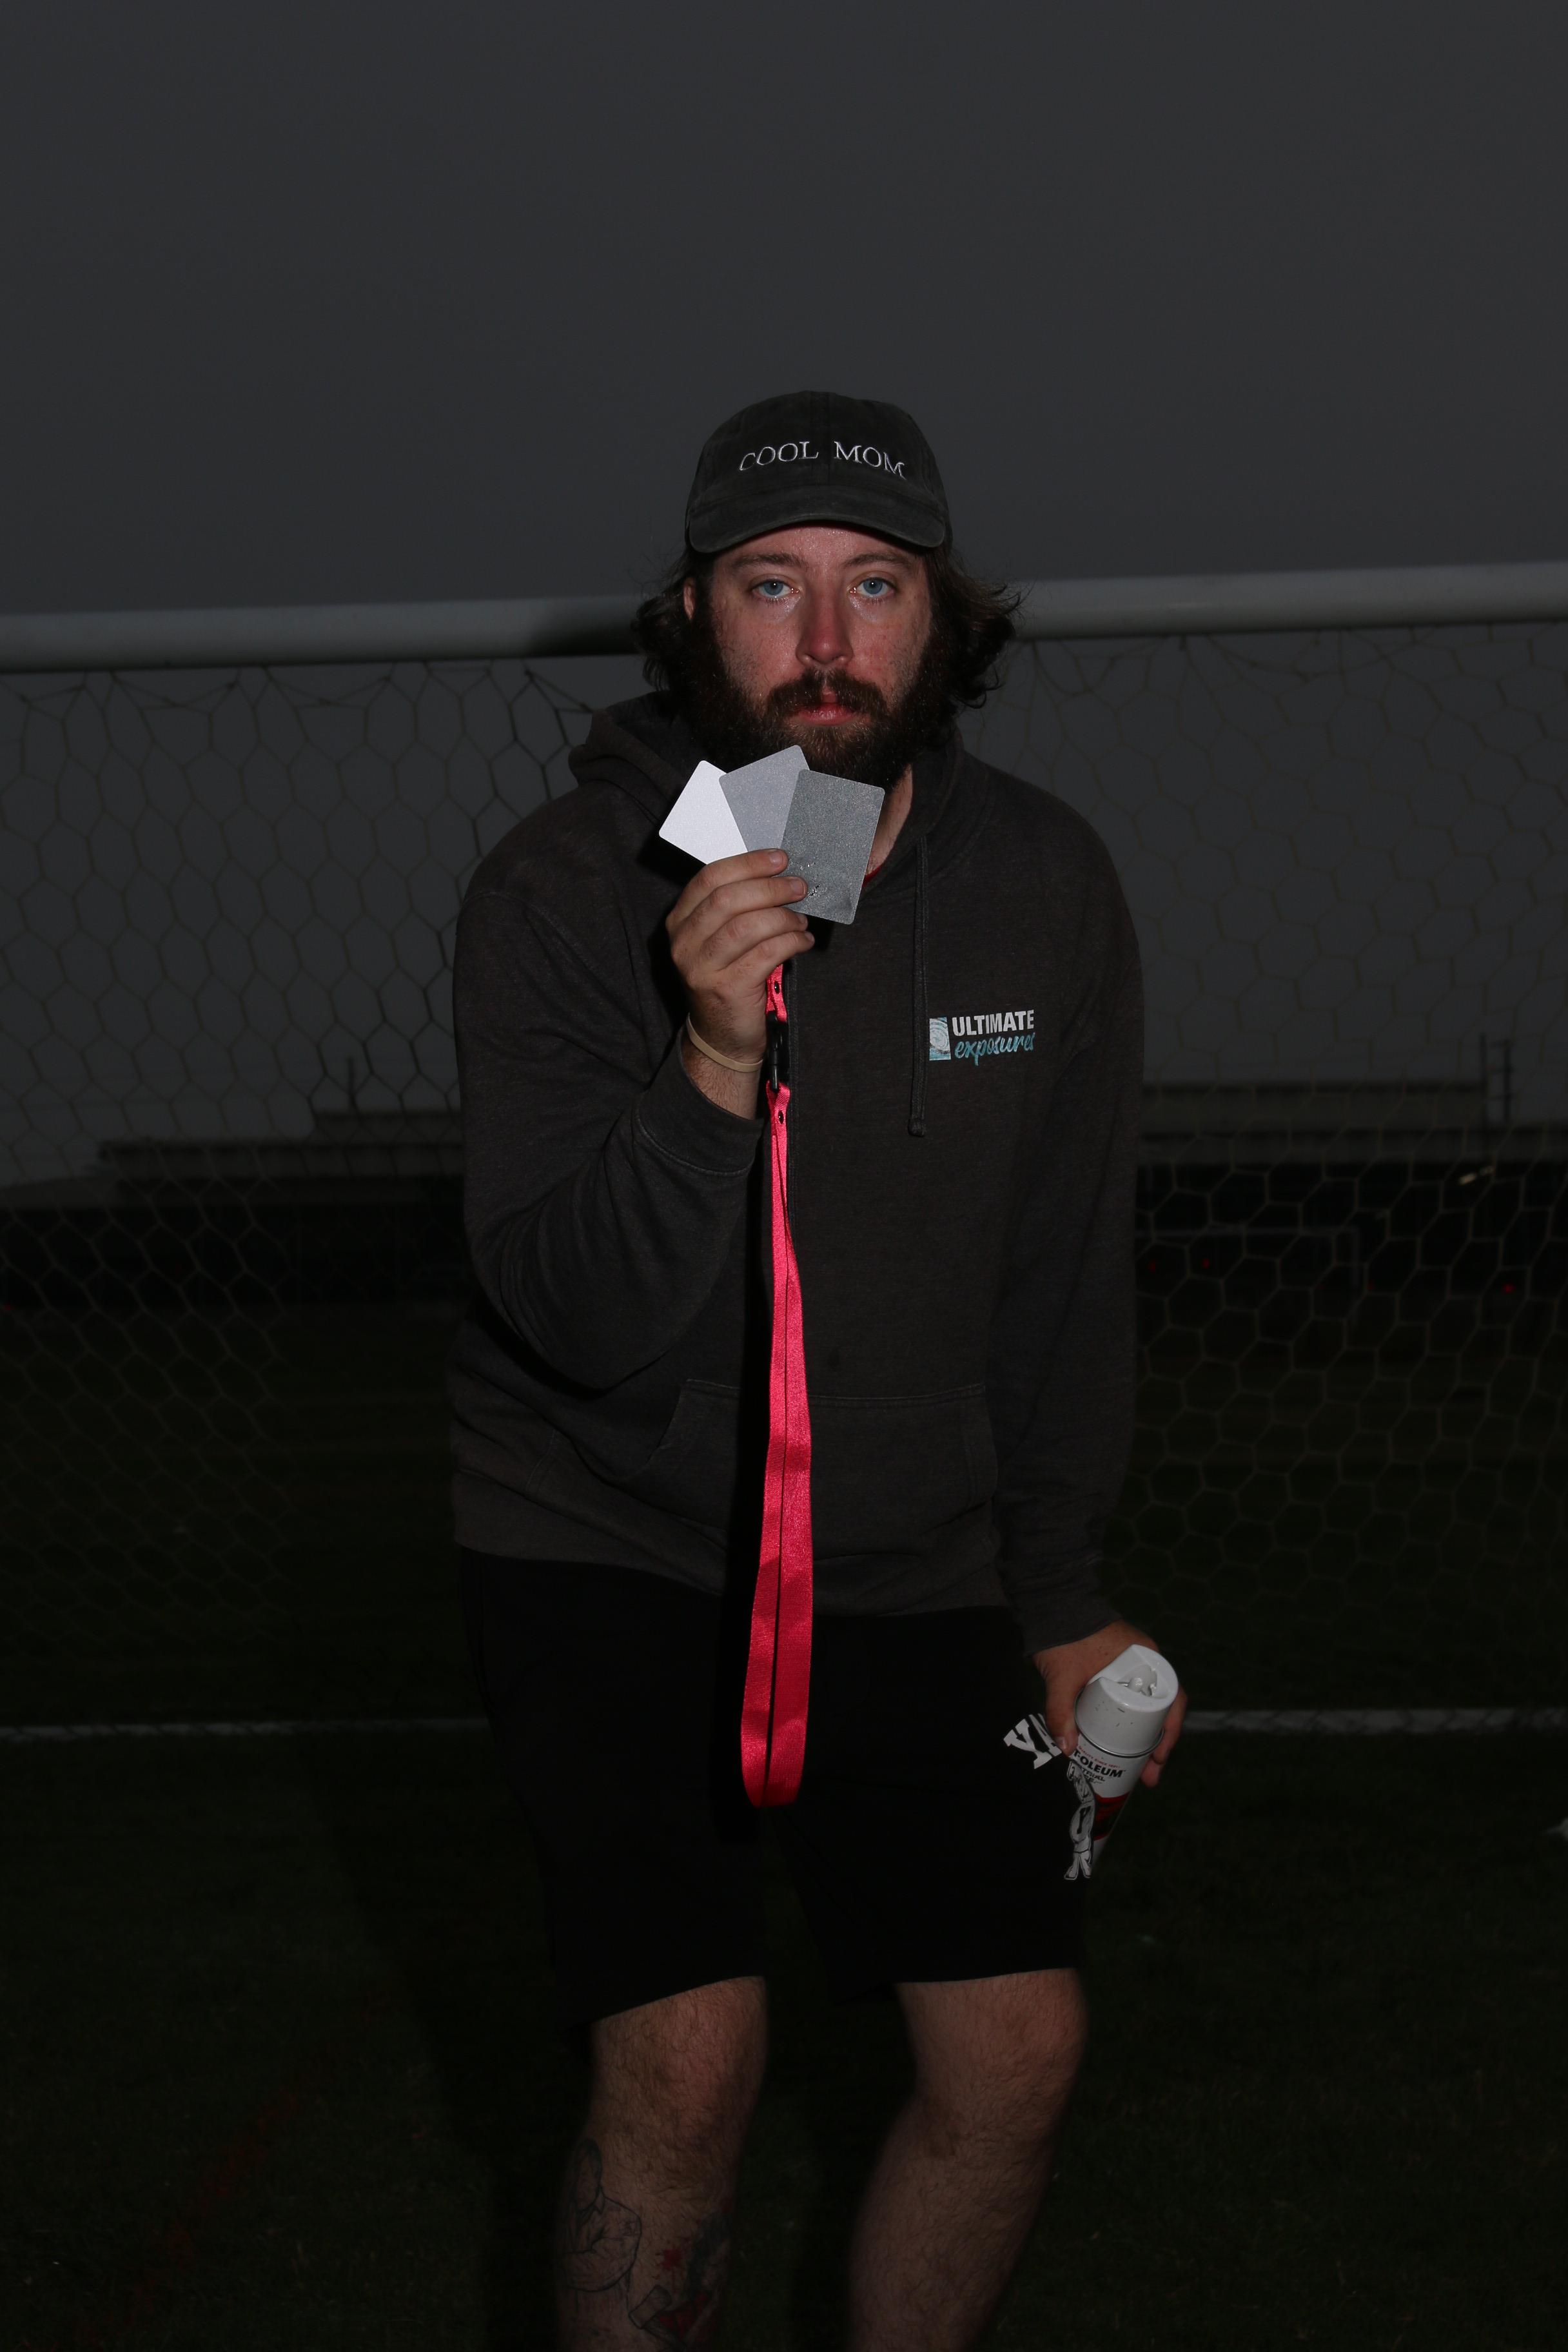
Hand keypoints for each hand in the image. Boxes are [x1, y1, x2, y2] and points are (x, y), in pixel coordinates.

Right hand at [666, 848, 812, 1064]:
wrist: (722, 1037)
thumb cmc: (728, 980)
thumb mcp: (718, 940)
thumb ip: (734, 909)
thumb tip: (778, 875)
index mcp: (679, 922)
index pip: (709, 879)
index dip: (748, 864)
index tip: (779, 859)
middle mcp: (683, 943)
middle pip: (727, 899)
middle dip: (770, 888)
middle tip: (798, 887)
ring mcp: (701, 968)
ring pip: (747, 926)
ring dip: (782, 917)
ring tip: (800, 920)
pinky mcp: (726, 989)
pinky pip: (765, 954)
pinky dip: (790, 942)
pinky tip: (802, 941)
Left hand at [1031, 1619, 1186, 1789]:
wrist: (1050, 1601)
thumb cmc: (1064, 1633)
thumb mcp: (1063, 1676)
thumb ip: (1061, 1710)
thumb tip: (1066, 1750)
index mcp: (1146, 1659)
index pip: (1172, 1700)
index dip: (1171, 1733)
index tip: (1158, 1759)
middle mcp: (1144, 1662)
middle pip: (1160, 1710)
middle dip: (1157, 1745)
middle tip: (1148, 1775)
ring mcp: (1130, 1665)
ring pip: (1145, 1707)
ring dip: (1144, 1736)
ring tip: (1136, 1769)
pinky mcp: (1115, 1668)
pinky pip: (1130, 1699)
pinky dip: (1130, 1721)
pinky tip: (1121, 1742)